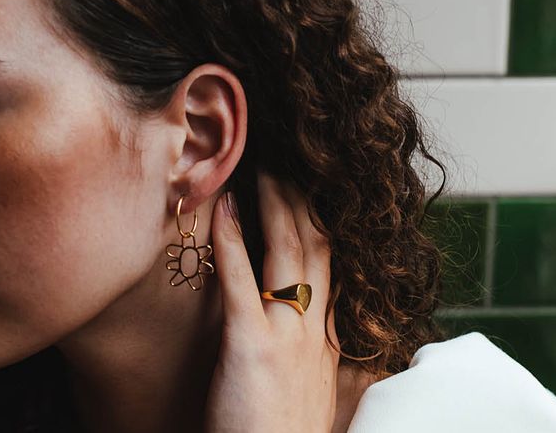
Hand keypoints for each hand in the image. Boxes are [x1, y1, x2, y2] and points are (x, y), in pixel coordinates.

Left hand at [203, 172, 339, 432]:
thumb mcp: (312, 394)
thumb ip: (314, 354)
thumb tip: (317, 327)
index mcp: (329, 341)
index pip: (332, 266)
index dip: (322, 223)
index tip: (311, 191)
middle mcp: (317, 331)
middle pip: (317, 247)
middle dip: (304, 199)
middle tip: (290, 162)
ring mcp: (288, 336)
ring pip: (290, 252)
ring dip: (276, 204)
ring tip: (263, 167)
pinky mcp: (252, 346)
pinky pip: (241, 282)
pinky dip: (233, 240)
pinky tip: (224, 207)